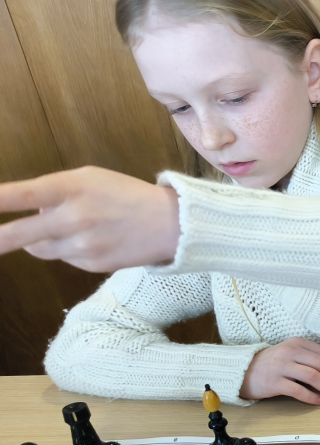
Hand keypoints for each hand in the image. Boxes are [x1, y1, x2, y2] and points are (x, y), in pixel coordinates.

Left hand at [0, 167, 180, 270]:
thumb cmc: (126, 195)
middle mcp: (75, 218)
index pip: (22, 195)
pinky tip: (92, 239)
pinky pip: (62, 257)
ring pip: (37, 248)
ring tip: (68, 227)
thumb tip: (29, 213)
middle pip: (20, 234)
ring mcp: (83, 246)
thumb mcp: (90, 178)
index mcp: (72, 188)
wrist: (173, 225)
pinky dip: (66, 249)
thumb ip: (55, 192)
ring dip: (38, 239)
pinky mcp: (91, 265)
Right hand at [241, 339, 319, 403]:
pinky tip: (319, 401)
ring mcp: (281, 367)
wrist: (243, 370)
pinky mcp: (274, 383)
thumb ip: (310, 358)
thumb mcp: (291, 353)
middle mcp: (290, 352)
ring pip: (312, 376)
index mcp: (297, 343)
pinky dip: (312, 397)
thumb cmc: (273, 364)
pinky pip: (299, 391)